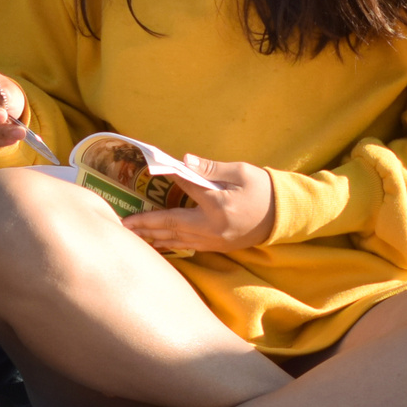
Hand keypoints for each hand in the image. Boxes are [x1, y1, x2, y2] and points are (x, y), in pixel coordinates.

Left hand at [121, 158, 275, 254]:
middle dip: (146, 224)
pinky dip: (170, 244)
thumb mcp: (241, 172)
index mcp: (218, 205)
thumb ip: (210, 168)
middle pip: (172, 225)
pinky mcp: (217, 246)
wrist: (284, 216)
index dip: (169, 179)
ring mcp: (214, 240)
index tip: (150, 171)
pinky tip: (158, 244)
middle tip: (123, 224)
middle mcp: (212, 227)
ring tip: (134, 236)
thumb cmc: (263, 189)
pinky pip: (187, 246)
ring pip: (177, 240)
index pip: (186, 189)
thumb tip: (184, 160)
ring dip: (153, 237)